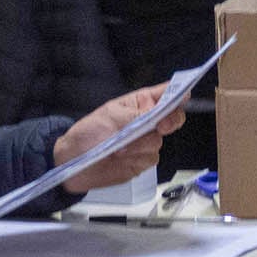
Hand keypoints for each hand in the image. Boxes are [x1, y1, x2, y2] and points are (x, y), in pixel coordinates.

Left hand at [55, 84, 186, 192]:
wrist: (74, 162)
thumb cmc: (88, 133)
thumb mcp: (111, 117)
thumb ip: (138, 115)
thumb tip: (160, 113)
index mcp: (139, 103)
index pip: (165, 94)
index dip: (177, 94)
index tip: (182, 97)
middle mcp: (146, 121)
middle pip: (172, 118)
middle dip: (169, 122)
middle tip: (159, 126)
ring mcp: (145, 141)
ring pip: (159, 141)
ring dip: (141, 145)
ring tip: (120, 147)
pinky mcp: (142, 160)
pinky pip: (152, 159)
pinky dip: (138, 158)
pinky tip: (122, 157)